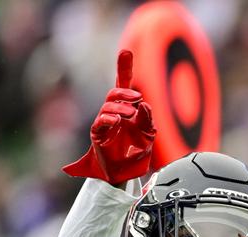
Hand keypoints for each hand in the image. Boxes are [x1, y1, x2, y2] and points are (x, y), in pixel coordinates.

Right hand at [63, 50, 155, 185]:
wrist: (126, 173)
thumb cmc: (136, 152)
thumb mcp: (149, 134)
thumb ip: (148, 119)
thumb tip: (145, 105)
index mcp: (128, 109)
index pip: (124, 86)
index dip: (124, 69)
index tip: (126, 51)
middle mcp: (115, 113)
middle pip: (114, 93)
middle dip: (125, 92)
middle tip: (137, 97)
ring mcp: (105, 123)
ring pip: (108, 107)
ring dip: (120, 107)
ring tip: (131, 113)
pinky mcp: (99, 135)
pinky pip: (100, 123)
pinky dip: (108, 119)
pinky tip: (116, 120)